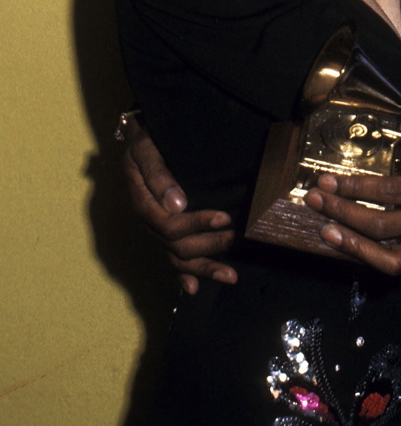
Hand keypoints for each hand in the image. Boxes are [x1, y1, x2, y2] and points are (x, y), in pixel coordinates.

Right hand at [122, 115, 236, 293]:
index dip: (198, 222)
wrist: (138, 136)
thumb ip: (158, 174)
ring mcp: (155, 228)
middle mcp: (148, 220)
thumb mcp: (146, 148)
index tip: (225, 217)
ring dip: (204, 267)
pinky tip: (194, 288)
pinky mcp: (163, 229)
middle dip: (209, 245)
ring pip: (177, 256)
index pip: (169, 223)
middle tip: (237, 238)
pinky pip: (170, 257)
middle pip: (176, 244)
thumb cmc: (145, 138)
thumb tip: (177, 204)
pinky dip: (182, 274)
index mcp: (142, 202)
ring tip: (231, 276)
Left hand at [304, 128, 400, 275]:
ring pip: (388, 257)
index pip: (391, 191)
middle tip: (315, 198)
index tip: (329, 179)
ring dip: (352, 246)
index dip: (356, 187)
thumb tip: (391, 122)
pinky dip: (370, 258)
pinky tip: (348, 246)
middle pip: (382, 224)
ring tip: (325, 230)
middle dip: (343, 212)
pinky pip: (398, 265)